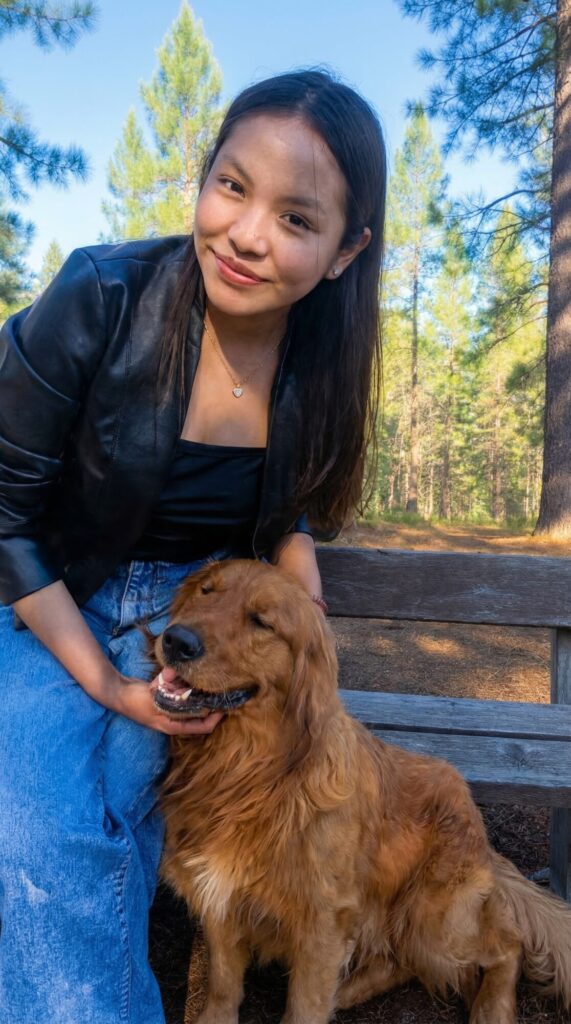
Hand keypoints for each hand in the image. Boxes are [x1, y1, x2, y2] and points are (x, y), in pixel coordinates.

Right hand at [105, 669, 224, 736]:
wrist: (117, 692)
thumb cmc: (136, 700)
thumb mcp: (156, 702)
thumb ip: (174, 700)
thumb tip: (193, 696)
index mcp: (173, 726)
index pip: (203, 727)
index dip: (216, 718)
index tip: (226, 705)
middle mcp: (174, 721)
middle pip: (200, 717)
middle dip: (212, 706)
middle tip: (222, 693)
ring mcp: (170, 711)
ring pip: (193, 706)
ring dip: (201, 697)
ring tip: (212, 686)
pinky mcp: (166, 701)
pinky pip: (184, 697)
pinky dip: (189, 690)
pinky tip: (192, 680)